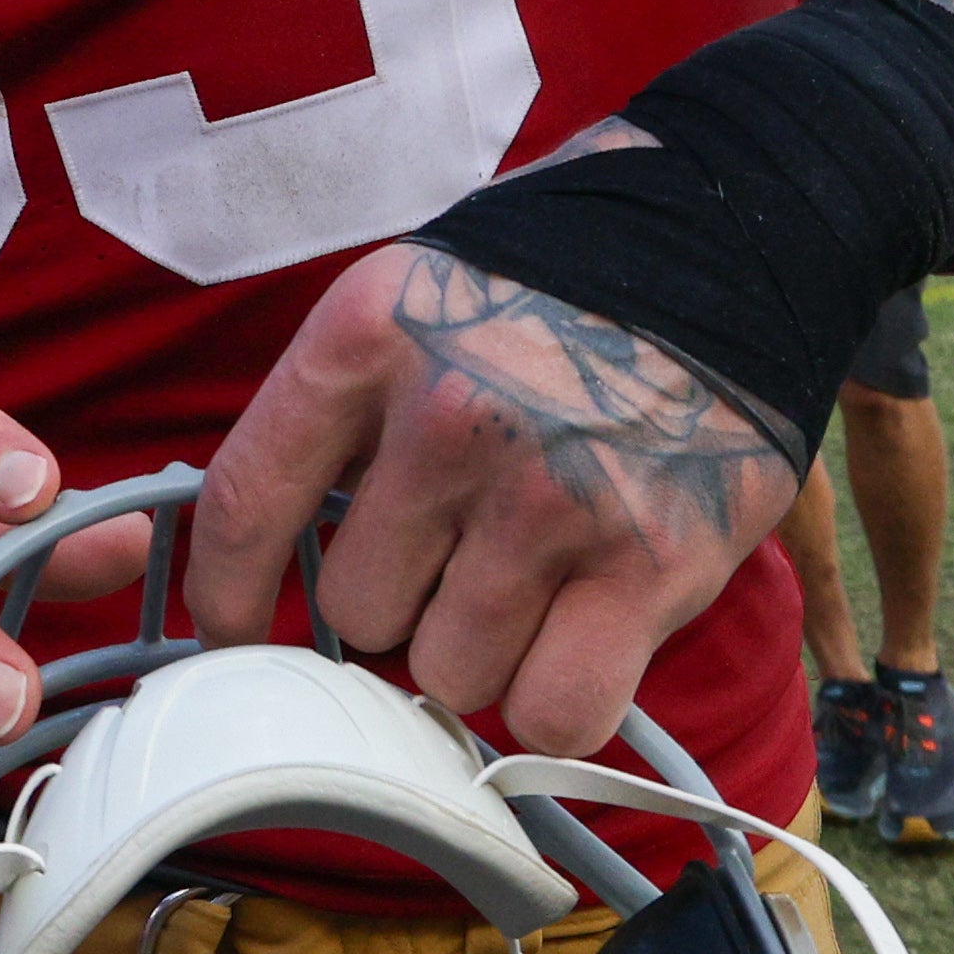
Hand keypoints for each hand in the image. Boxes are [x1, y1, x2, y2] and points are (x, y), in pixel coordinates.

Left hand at [187, 244, 795, 758]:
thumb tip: (278, 554)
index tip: (231, 631)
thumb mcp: (416, 301)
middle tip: (461, 554)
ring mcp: (548, 498)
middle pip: (358, 612)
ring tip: (535, 576)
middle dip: (402, 604)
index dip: (227, 594)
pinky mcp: (649, 564)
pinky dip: (561, 700)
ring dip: (483, 651)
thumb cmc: (555, 289)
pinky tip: (580, 640)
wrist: (726, 244)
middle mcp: (447, 420)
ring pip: (452, 672)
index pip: (245, 504)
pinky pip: (555, 708)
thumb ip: (347, 414)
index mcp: (366, 340)